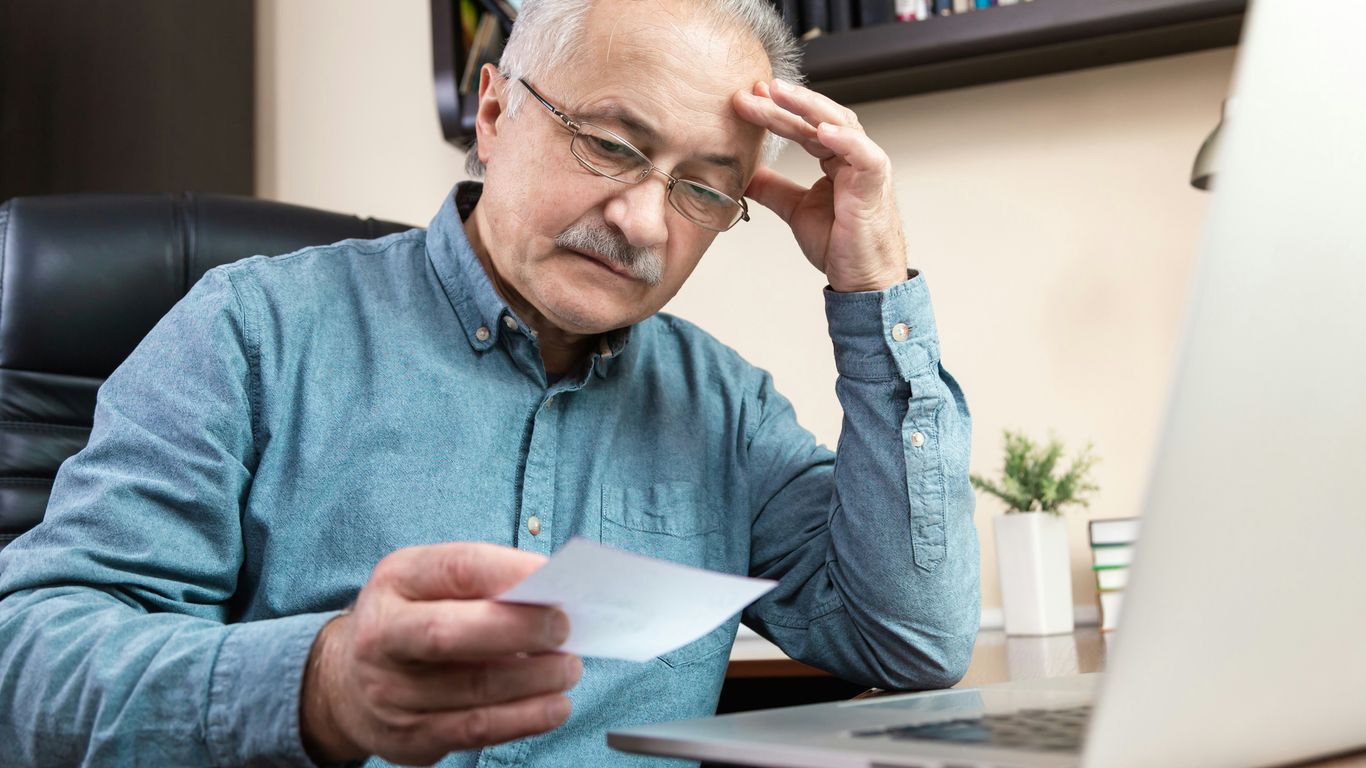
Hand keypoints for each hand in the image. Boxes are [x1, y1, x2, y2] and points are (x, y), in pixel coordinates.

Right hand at [300, 543, 579, 765]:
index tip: (553, 577)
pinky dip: (525, 718)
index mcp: (395, 581)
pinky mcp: (410, 735)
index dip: (510, 571)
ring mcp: (391, 690)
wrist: (347, 682)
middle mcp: (382, 635)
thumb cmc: (412, 620)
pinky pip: (476, 729)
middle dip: (518, 629)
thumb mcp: (431, 584)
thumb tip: (553, 594)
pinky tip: (555, 706)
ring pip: (473, 687)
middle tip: (563, 627)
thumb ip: (483, 583)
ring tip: (569, 667)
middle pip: (450, 633)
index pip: (456, 568)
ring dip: (535, 678)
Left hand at [733, 79, 908, 293]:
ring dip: (808, 107)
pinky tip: (820, 129)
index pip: (802, 127)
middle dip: (785, 102)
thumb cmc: (840, 244)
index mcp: (835, 159)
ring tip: (779, 94)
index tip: (747, 99)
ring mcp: (866, 165)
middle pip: (817, 118)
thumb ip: (773, 188)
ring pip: (838, 124)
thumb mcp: (796, 209)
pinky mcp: (875, 183)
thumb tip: (744, 175)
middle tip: (755, 90)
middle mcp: (852, 155)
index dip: (776, 112)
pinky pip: (862, 154)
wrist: (862, 279)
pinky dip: (844, 139)